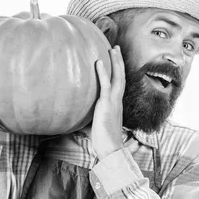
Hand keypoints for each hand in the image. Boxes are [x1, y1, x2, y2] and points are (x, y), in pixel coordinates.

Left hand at [91, 45, 125, 159]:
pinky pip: (105, 85)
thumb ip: (90, 120)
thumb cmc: (104, 142)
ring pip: (117, 77)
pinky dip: (103, 72)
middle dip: (119, 62)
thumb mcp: (96, 127)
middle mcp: (118, 101)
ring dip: (115, 62)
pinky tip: (99, 62)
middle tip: (116, 48)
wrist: (111, 149)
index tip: (116, 62)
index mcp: (116, 105)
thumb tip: (77, 121)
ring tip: (112, 49)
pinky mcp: (107, 104)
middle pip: (121, 77)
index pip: (118, 85)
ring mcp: (114, 102)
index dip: (118, 72)